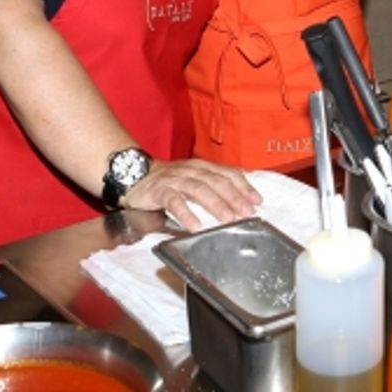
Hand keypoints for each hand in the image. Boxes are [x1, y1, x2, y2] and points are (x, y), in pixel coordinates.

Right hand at [123, 158, 261, 229]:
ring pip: (199, 189)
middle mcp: (191, 170)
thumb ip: (212, 184)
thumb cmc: (168, 180)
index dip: (244, 186)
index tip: (257, 200)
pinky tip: (195, 225)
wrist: (134, 174)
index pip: (228, 173)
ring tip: (228, 219)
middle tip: (248, 213)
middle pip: (217, 181)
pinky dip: (186, 213)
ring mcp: (175, 179)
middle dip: (235, 197)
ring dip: (216, 205)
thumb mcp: (193, 178)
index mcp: (202, 166)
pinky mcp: (159, 190)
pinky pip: (174, 201)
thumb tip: (239, 198)